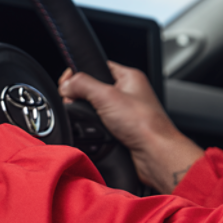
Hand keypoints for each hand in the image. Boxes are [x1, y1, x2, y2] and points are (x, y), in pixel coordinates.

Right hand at [59, 61, 203, 193]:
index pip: (98, 67)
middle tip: (75, 104)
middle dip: (82, 98)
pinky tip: (95, 132)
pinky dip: (94, 129)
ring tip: (89, 121)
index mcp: (129, 77)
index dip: (81, 74)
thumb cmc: (145, 124)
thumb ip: (83, 85)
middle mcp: (128, 93)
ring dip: (88, 116)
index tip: (67, 83)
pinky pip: (100, 125)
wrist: (155, 154)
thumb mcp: (108, 97)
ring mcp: (125, 113)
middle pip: (94, 89)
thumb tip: (67, 84)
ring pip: (96, 109)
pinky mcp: (122, 130)